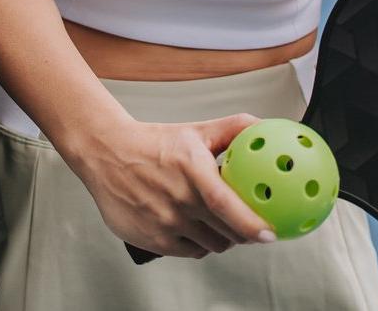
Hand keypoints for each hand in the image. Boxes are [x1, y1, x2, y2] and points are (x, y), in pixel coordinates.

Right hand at [71, 112, 275, 258]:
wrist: (107, 153)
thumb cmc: (155, 143)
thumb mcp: (196, 130)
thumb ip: (234, 129)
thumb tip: (265, 126)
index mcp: (191, 169)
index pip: (227, 204)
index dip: (252, 223)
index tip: (271, 232)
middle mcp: (178, 199)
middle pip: (225, 232)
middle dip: (243, 232)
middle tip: (248, 224)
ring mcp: (165, 222)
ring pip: (211, 245)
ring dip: (220, 237)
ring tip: (218, 221)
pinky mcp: (153, 241)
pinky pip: (190, 252)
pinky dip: (198, 243)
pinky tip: (194, 227)